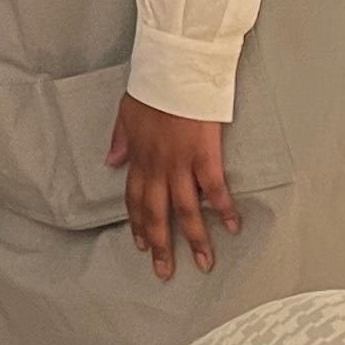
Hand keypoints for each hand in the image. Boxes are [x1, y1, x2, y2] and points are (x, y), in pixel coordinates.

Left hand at [108, 94, 237, 276]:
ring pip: (186, 210)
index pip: (135, 199)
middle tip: (165, 272)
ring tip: (203, 263)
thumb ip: (119, 140)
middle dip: (161, 245)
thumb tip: (110, 162)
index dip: (138, 224)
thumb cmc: (152, 88)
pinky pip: (215, 190)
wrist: (174, 72)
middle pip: (157, 213)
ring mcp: (181, 164)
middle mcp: (157, 167)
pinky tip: (233, 227)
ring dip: (195, 239)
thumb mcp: (125, 113)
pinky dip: (224, 210)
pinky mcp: (205, 156)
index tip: (141, 246)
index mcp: (138, 157)